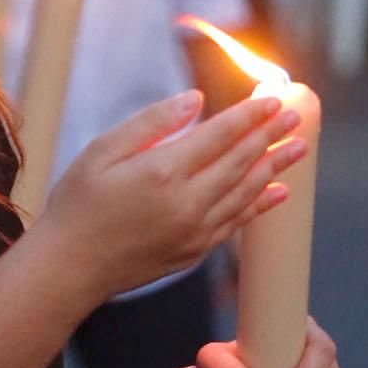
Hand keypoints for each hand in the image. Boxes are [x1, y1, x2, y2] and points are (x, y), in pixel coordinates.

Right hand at [39, 89, 308, 309]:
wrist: (69, 267)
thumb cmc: (77, 204)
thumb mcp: (102, 150)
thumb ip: (152, 122)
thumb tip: (196, 99)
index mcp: (163, 171)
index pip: (221, 134)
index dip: (250, 115)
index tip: (274, 99)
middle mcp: (187, 202)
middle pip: (241, 161)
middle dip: (270, 136)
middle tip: (296, 116)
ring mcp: (194, 230)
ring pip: (246, 192)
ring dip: (275, 167)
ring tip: (298, 148)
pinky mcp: (194, 251)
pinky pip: (236, 222)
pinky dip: (260, 204)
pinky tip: (277, 191)